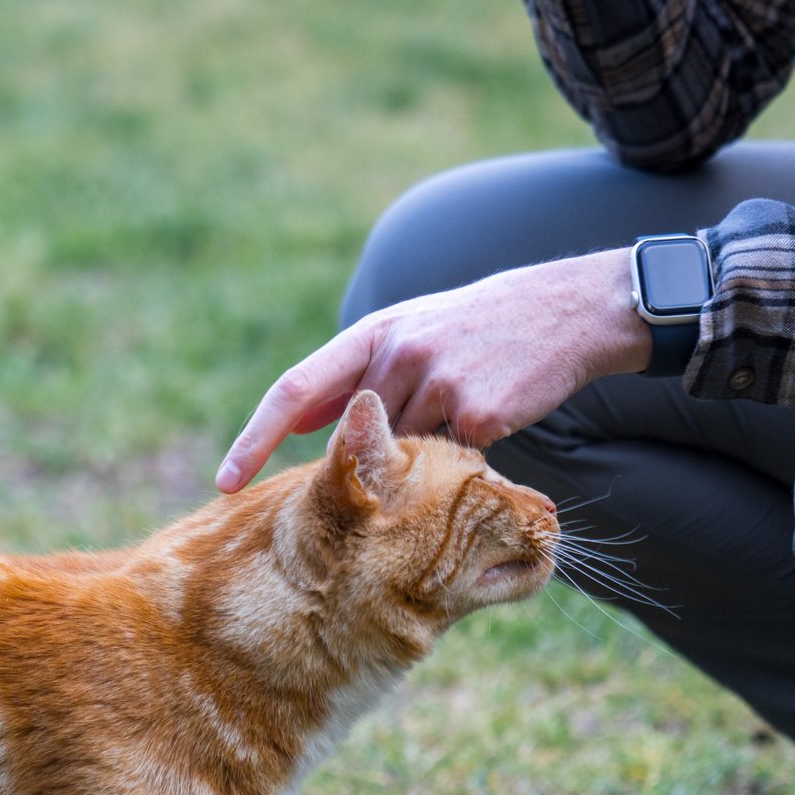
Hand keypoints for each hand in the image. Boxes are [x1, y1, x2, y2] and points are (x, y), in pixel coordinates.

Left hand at [216, 249, 647, 493]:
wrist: (568, 312)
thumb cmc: (480, 330)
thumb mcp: (410, 332)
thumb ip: (356, 375)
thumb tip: (300, 422)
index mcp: (372, 332)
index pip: (295, 389)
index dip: (255, 438)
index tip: (225, 482)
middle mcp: (395, 354)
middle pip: (355, 439)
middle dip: (366, 464)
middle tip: (399, 463)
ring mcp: (435, 382)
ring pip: (402, 454)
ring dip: (422, 455)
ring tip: (465, 411)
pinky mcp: (475, 412)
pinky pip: (450, 461)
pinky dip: (464, 454)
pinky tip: (495, 413)